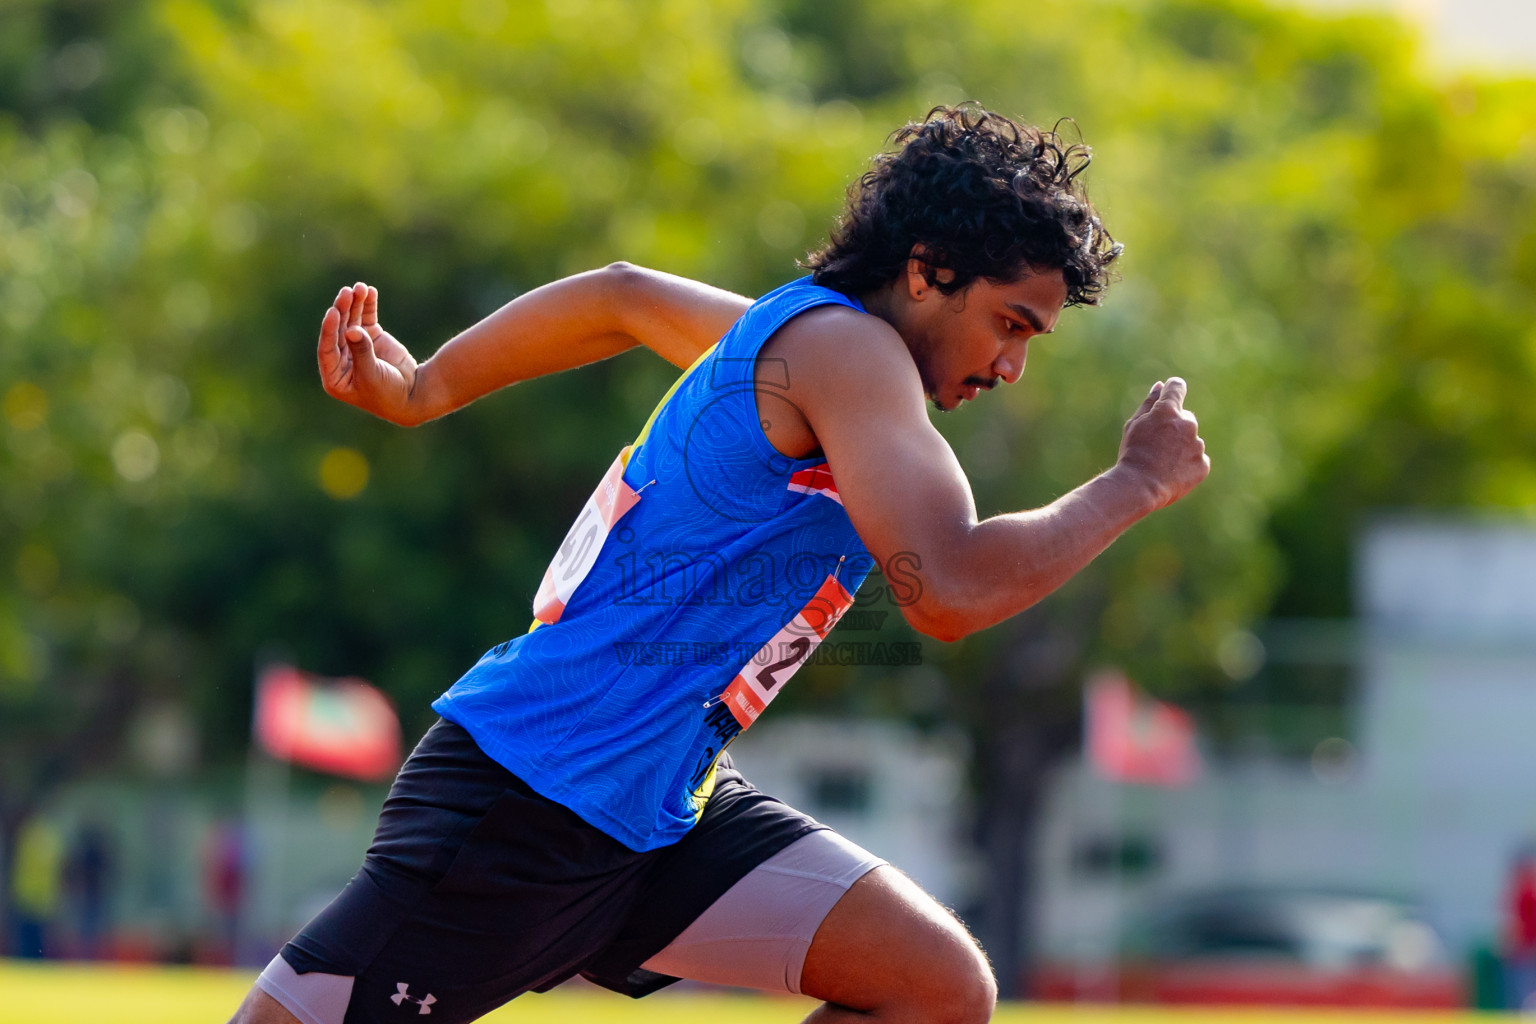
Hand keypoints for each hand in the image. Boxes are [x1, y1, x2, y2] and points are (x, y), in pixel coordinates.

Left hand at [317, 282, 420, 423]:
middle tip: (347, 292)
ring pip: (352, 320)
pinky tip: (369, 291)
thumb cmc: (388, 394)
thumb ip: (362, 352)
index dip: (329, 329)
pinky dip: (368, 305)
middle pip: (339, 330)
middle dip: (343, 310)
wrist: (412, 394)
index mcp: (335, 375)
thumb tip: (352, 330)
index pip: (327, 348)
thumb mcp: (372, 375)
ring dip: (355, 303)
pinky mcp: (372, 338)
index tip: (333, 312)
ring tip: (360, 287)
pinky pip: (367, 318)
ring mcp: (356, 346)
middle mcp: (342, 359)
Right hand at [1115, 377, 1209, 509]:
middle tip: (1156, 445)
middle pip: (1185, 417)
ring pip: (1191, 440)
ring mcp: (1197, 445)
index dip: (1172, 390)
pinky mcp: (1203, 464)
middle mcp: (1188, 424)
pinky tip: (1171, 472)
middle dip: (1174, 426)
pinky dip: (1187, 463)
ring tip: (1162, 462)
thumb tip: (1160, 385)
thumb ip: (1149, 403)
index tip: (1168, 395)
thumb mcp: (1134, 425)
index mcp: (1168, 410)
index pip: (1176, 387)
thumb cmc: (1132, 454)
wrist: (1139, 487)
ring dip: (1180, 446)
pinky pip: (1197, 458)